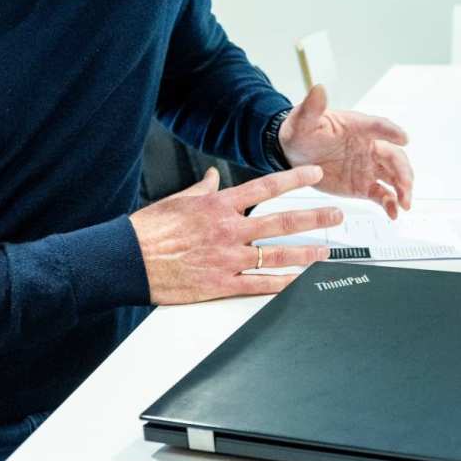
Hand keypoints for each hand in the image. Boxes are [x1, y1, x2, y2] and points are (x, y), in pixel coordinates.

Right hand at [129, 164, 342, 303]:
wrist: (125, 260)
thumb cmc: (148, 231)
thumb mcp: (178, 200)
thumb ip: (201, 188)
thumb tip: (211, 176)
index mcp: (219, 206)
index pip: (266, 188)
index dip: (295, 180)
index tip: (316, 175)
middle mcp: (228, 230)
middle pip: (281, 221)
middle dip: (313, 218)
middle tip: (336, 216)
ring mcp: (226, 258)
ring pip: (276, 254)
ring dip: (305, 253)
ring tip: (326, 251)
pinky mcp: (219, 284)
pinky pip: (257, 285)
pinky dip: (281, 285)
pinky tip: (298, 283)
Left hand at [278, 84, 412, 218]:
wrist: (293, 154)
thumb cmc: (301, 132)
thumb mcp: (303, 120)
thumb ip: (312, 106)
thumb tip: (318, 89)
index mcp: (357, 127)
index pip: (378, 126)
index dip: (391, 132)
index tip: (404, 138)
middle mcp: (369, 146)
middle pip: (394, 156)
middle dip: (403, 171)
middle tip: (406, 186)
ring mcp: (368, 166)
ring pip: (394, 176)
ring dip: (403, 188)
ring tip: (404, 204)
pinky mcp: (364, 185)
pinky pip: (382, 194)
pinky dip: (391, 204)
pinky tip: (394, 214)